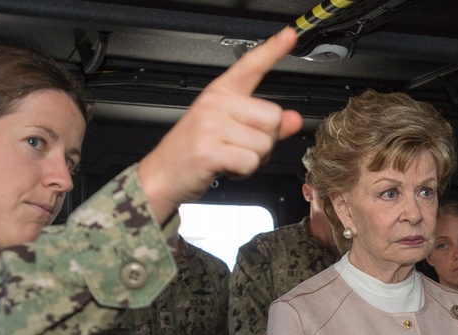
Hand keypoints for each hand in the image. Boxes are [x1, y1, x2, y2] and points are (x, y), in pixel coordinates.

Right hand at [137, 26, 302, 222]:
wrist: (162, 174)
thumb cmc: (194, 151)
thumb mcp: (230, 132)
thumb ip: (265, 125)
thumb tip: (294, 120)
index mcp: (221, 93)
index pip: (250, 66)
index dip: (273, 51)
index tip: (289, 37)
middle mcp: (215, 103)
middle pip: (272, 117)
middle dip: (265, 141)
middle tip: (242, 147)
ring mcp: (210, 125)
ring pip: (263, 144)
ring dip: (254, 160)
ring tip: (231, 157)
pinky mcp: (208, 150)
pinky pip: (249, 162)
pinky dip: (243, 172)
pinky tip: (227, 168)